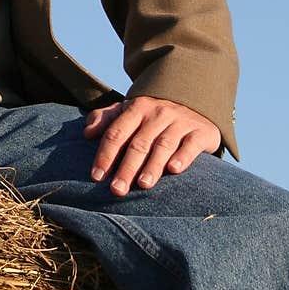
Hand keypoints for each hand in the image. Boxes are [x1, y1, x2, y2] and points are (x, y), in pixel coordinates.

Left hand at [82, 97, 220, 196]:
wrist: (195, 100)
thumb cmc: (153, 115)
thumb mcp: (129, 111)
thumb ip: (106, 119)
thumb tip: (87, 132)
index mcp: (136, 109)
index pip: (117, 132)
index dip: (105, 155)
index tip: (96, 177)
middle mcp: (158, 114)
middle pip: (139, 143)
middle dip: (126, 168)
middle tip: (117, 189)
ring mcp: (180, 122)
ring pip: (164, 145)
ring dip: (153, 166)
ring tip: (143, 185)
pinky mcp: (201, 132)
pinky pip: (191, 144)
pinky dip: (183, 157)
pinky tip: (174, 170)